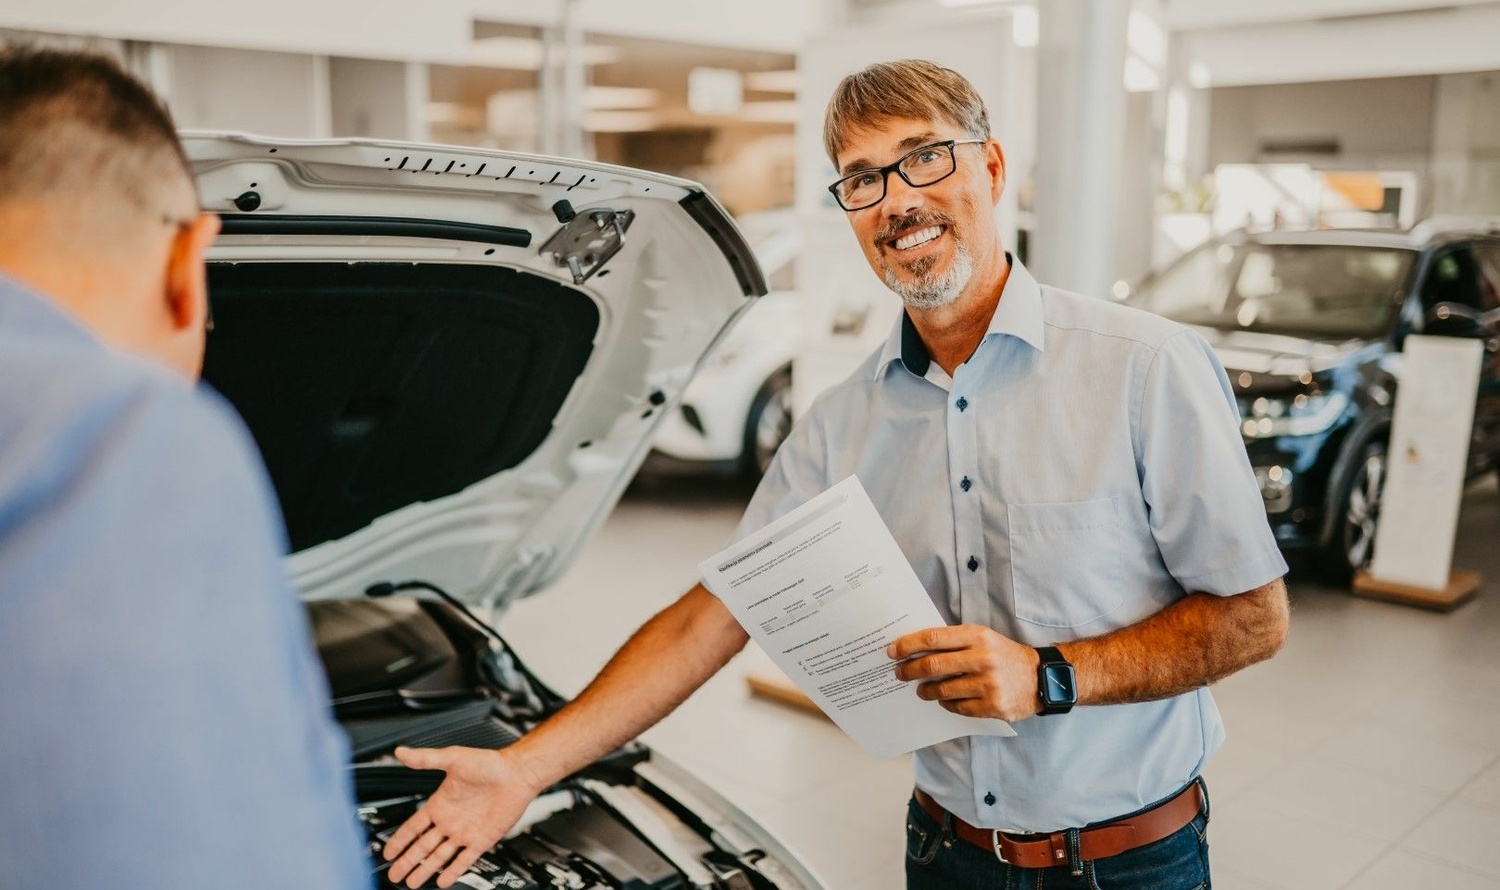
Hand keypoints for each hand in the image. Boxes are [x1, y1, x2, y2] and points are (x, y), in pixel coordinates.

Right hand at [381, 745, 544, 887]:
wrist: (517, 773)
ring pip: (439, 856)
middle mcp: (451, 820)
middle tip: (394, 874)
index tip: (388, 851)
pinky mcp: (481, 839)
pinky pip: (464, 859)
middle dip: (407, 861)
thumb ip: (426, 759)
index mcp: (440, 803)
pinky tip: (442, 881)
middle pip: (423, 847)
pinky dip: (453, 871)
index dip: (400, 840)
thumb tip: (402, 752)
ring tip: (412, 883)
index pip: (413, 827)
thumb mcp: (453, 758)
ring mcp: (465, 831)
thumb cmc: (489, 763)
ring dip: (425, 870)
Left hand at [888, 625, 1040, 721]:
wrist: (1041, 678)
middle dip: (909, 670)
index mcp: (978, 636)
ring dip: (925, 690)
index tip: (892, 651)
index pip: (933, 638)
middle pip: (933, 665)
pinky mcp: (993, 706)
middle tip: (899, 674)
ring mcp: (988, 684)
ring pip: (942, 690)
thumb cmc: (1004, 655)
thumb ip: (955, 641)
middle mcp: (982, 658)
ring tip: (921, 690)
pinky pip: (957, 707)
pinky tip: (944, 699)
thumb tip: (916, 648)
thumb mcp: (984, 638)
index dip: (908, 645)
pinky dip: (946, 703)